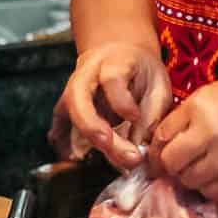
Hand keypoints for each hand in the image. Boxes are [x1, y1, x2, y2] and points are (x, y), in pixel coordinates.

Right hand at [61, 42, 172, 169]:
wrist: (119, 55)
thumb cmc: (141, 71)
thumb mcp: (157, 82)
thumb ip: (152, 111)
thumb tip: (142, 144)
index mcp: (112, 62)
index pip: (111, 79)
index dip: (122, 102)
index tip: (135, 118)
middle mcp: (86, 75)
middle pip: (79, 99)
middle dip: (94, 128)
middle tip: (118, 151)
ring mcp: (72, 90)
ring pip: (70, 115)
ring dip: (90, 142)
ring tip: (116, 162)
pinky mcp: (66, 105)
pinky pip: (60, 124)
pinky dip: (63, 142)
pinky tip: (74, 157)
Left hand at [152, 80, 217, 199]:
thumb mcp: (214, 94)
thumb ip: (186, 115)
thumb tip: (162, 141)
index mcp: (199, 109)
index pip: (161, 137)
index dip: (155, 148)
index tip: (158, 152)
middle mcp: (209, 136)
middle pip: (171, 163)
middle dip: (169, 164)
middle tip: (176, 163)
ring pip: (188, 181)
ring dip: (189, 176)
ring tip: (200, 166)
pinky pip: (210, 192)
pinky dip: (208, 187)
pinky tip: (216, 175)